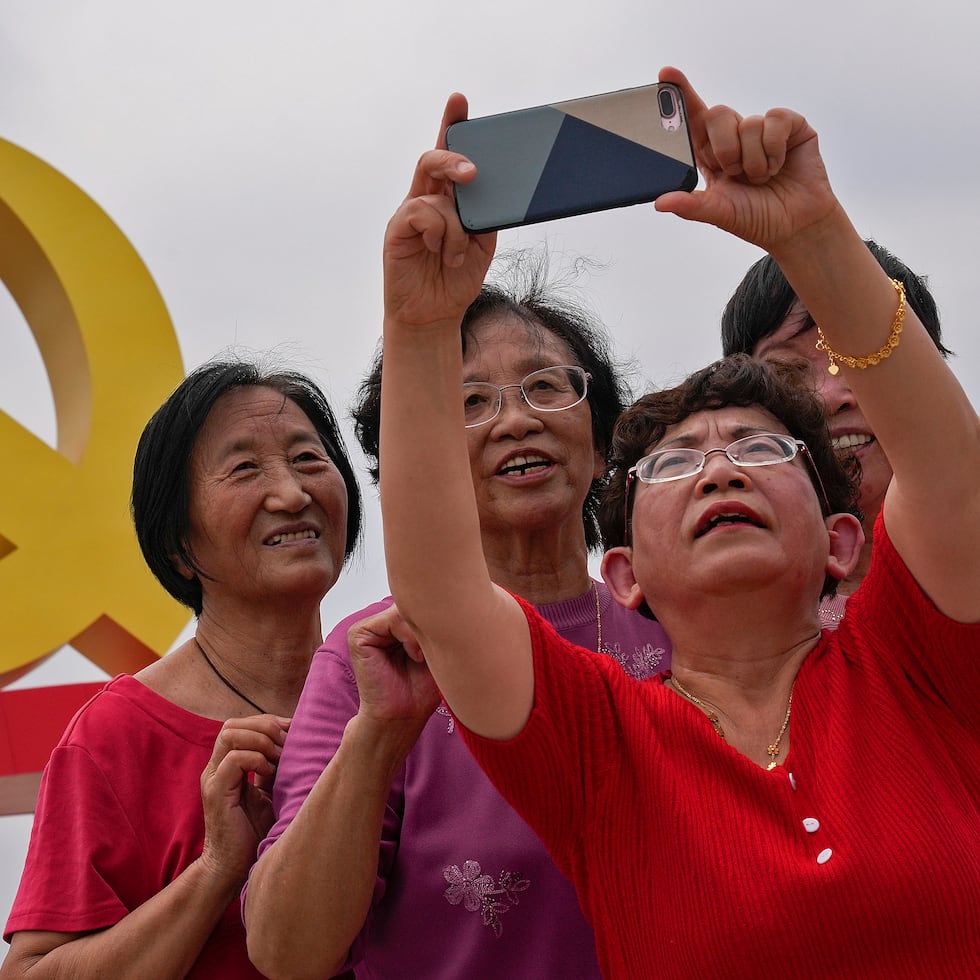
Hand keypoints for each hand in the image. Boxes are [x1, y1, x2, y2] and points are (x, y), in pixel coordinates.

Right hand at [198, 714, 288, 882]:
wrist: (234, 868)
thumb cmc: (255, 831)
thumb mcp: (270, 791)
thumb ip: (274, 766)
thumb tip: (298, 741)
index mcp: (226, 764)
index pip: (241, 724)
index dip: (268, 722)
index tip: (294, 731)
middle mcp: (216, 767)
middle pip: (233, 724)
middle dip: (265, 726)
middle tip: (287, 743)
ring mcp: (213, 778)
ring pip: (230, 734)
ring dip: (261, 740)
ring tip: (279, 758)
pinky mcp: (215, 792)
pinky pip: (234, 759)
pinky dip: (256, 759)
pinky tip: (270, 773)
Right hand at [347, 605, 441, 728]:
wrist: (404, 715)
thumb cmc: (422, 688)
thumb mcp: (438, 648)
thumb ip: (437, 621)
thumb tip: (446, 596)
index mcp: (400, 623)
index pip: (422, 600)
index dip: (440, 614)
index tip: (450, 638)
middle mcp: (384, 621)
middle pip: (414, 601)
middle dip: (431, 622)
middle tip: (437, 650)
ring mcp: (370, 626)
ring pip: (404, 609)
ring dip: (420, 632)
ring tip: (424, 656)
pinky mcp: (358, 634)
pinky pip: (391, 619)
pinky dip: (408, 636)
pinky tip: (414, 656)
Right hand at [384, 94, 496, 327]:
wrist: (433, 316)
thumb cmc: (456, 279)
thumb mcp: (482, 244)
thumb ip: (485, 215)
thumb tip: (491, 190)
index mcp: (448, 199)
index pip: (448, 154)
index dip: (450, 125)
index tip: (459, 100)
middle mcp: (426, 200)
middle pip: (434, 160)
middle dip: (454, 157)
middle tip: (473, 171)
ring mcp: (410, 213)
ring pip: (435, 194)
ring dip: (455, 226)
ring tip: (456, 254)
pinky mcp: (397, 229)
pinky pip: (421, 212)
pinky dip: (440, 231)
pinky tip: (441, 252)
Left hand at [654, 67, 841, 253]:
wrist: (797, 226)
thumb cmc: (757, 218)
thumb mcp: (719, 213)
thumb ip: (691, 205)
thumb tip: (660, 202)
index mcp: (711, 154)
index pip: (691, 119)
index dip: (680, 95)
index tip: (666, 74)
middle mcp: (734, 136)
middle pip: (717, 114)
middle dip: (725, 149)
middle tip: (736, 174)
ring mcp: (761, 129)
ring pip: (747, 123)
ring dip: (754, 161)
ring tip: (762, 178)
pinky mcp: (789, 125)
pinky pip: (774, 120)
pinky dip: (774, 150)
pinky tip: (780, 165)